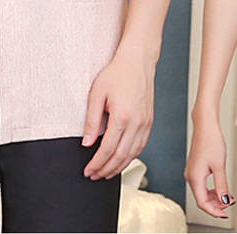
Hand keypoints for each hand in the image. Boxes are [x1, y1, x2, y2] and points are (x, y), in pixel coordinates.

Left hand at [81, 48, 154, 179]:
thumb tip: (87, 142)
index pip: (108, 149)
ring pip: (132, 155)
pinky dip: (130, 157)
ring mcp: (146, 124)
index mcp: (122, 116)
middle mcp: (137, 123)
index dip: (97, 163)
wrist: (137, 61)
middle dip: (106, 170)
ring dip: (118, 167)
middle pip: (121, 157)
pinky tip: (121, 159)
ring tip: (105, 172)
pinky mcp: (149, 122)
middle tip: (94, 175)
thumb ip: (92, 120)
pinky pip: (140, 146)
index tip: (88, 170)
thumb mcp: (97, 93)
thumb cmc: (117, 73)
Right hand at [184, 113, 235, 217]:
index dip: (215, 211)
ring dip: (214, 198)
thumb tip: (224, 201)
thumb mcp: (219, 166)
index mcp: (195, 177)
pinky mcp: (195, 168)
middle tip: (229, 204)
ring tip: (227, 196)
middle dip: (216, 205)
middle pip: (201, 199)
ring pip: (202, 193)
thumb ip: (221, 186)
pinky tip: (220, 188)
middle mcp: (190, 176)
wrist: (205, 126)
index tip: (226, 214)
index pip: (203, 203)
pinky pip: (201, 185)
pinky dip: (211, 190)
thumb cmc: (210, 141)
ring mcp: (192, 172)